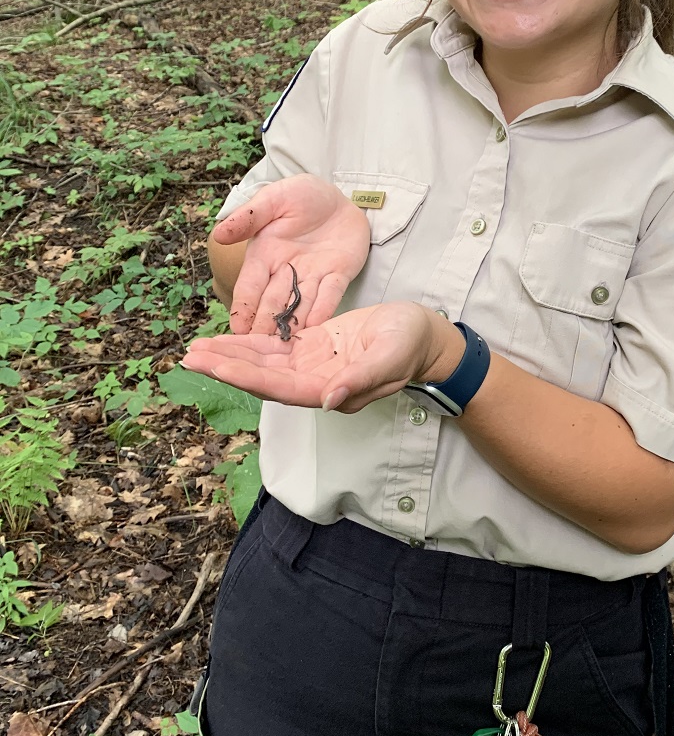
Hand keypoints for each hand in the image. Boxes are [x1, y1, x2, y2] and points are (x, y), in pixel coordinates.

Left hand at [182, 302, 460, 411]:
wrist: (424, 336)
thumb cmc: (411, 344)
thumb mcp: (391, 357)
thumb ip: (361, 380)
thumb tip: (329, 400)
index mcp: (330, 388)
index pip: (279, 386)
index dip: (245, 376)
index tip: (214, 367)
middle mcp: (314, 381)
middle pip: (262, 377)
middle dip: (225, 367)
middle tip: (188, 356)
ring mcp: (312, 366)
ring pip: (263, 364)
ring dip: (230, 356)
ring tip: (195, 349)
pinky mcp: (313, 348)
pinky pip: (275, 348)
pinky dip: (249, 344)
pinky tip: (225, 340)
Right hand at [214, 174, 370, 335]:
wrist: (340, 196)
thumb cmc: (302, 195)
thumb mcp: (274, 199)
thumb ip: (250, 216)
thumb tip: (218, 233)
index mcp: (265, 255)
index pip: (250, 286)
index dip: (242, 307)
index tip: (234, 331)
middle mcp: (286, 272)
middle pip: (272, 302)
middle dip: (264, 324)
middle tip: (257, 349)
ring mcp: (313, 276)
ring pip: (299, 304)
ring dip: (291, 324)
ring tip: (284, 346)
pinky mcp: (338, 275)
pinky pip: (330, 295)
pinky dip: (323, 309)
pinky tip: (316, 326)